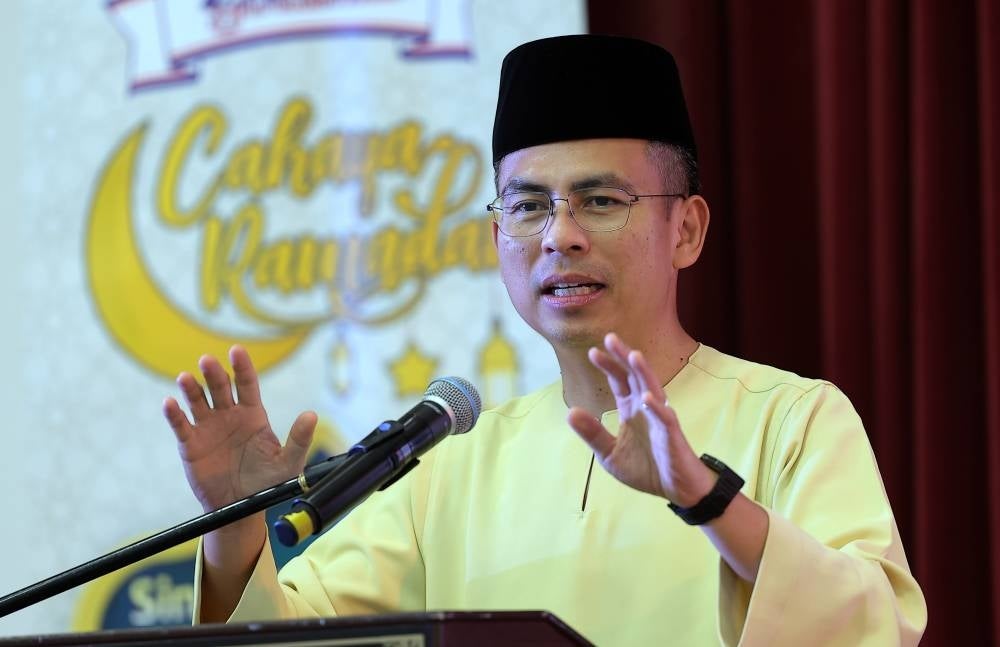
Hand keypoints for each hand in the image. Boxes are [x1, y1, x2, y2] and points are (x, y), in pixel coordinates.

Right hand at [163, 345, 316, 512]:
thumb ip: (299, 440)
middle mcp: (229, 415)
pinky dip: (174, 414)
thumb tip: (311, 415)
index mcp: (253, 414)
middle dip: (214, 373)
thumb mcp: (288, 463)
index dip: (242, 367)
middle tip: (208, 361)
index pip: (247, 384)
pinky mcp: (191, 444)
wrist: (241, 508)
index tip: (236, 350)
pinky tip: (170, 403)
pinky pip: (181, 425)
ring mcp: (208, 428)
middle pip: (220, 387)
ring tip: (185, 378)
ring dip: (191, 388)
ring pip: (198, 401)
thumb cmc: (267, 483)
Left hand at [567, 333, 714, 505]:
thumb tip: (570, 412)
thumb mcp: (610, 454)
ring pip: (653, 389)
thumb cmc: (646, 469)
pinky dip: (656, 408)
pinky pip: (665, 419)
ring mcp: (660, 419)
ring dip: (643, 373)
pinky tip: (647, 398)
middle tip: (610, 338)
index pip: (619, 382)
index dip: (608, 366)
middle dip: (624, 357)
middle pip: (635, 377)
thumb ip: (592, 434)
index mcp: (631, 410)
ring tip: (633, 355)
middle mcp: (646, 408)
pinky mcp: (672, 435)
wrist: (676, 490)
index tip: (593, 352)